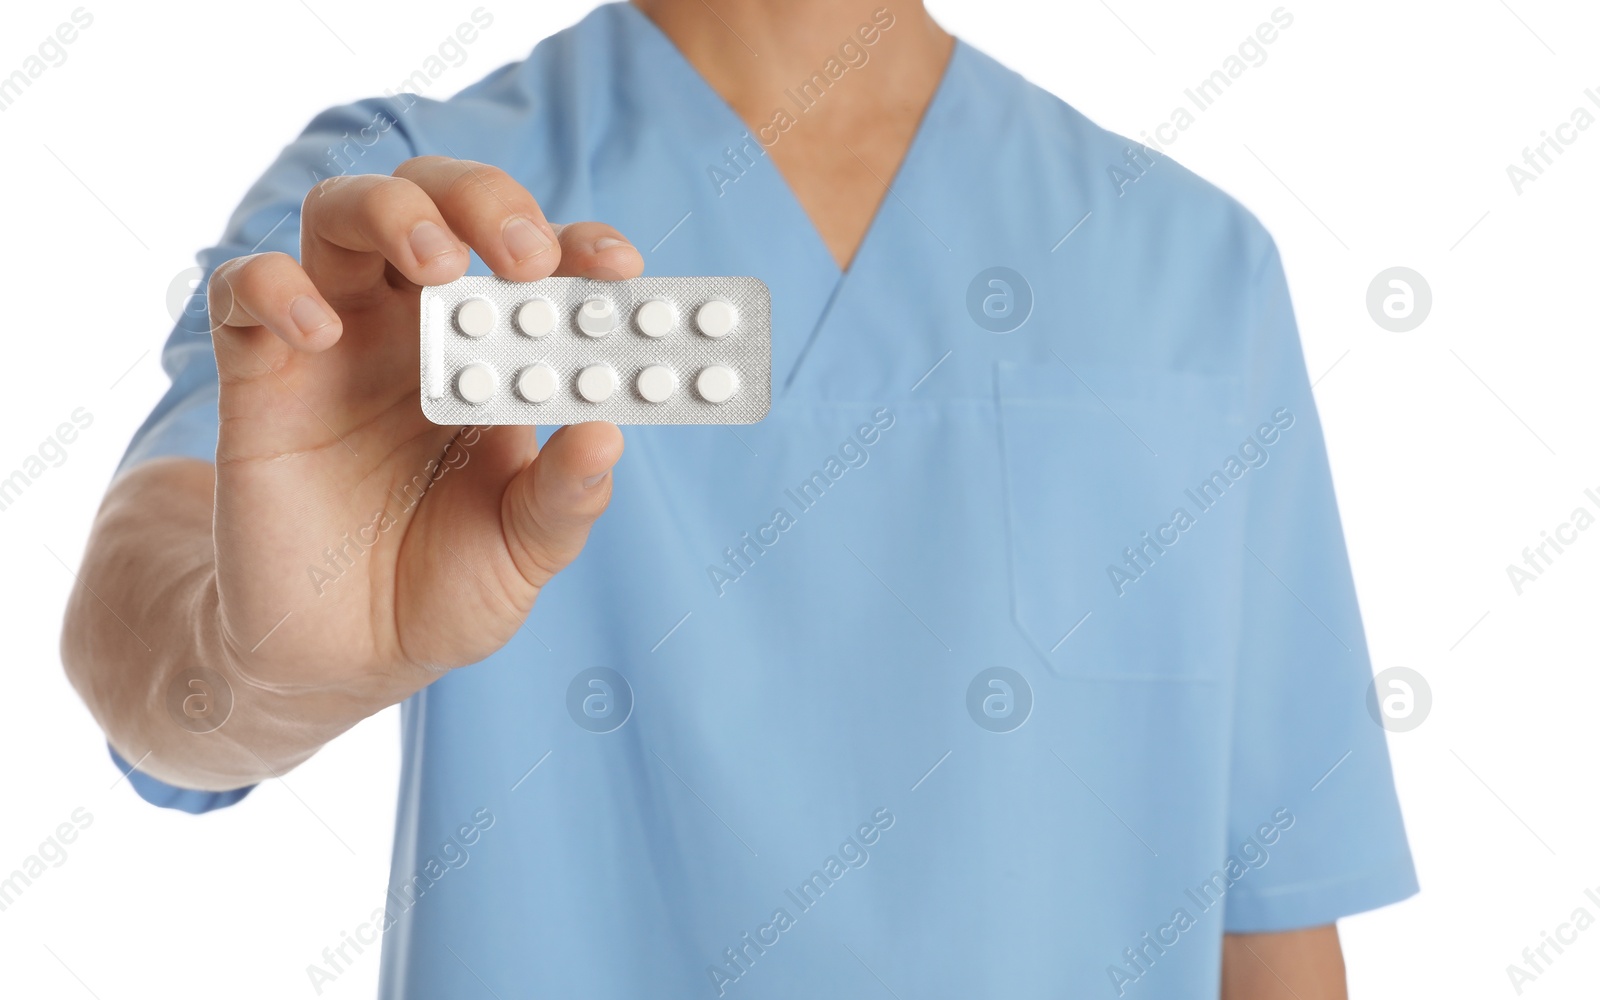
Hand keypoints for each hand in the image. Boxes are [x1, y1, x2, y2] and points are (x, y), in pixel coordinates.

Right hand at [206, 156, 641, 701]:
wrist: (346, 658)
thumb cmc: (444, 589)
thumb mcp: (525, 552)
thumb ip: (565, 497)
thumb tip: (607, 435)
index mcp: (492, 353)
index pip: (535, 261)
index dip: (579, 245)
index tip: (619, 267)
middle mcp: (414, 327)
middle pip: (434, 198)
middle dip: (485, 203)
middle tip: (527, 259)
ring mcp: (334, 342)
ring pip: (341, 213)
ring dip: (394, 213)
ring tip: (440, 266)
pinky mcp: (260, 376)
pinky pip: (243, 290)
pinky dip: (277, 289)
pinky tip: (322, 336)